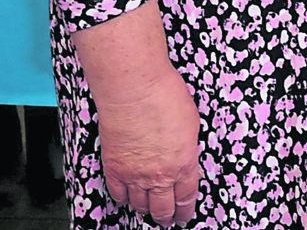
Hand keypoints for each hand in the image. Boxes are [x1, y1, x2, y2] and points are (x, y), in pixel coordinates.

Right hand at [93, 65, 200, 224]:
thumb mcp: (192, 124)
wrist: (134, 90)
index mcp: (184, 163)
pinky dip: (122, 199)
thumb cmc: (165, 97)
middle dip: (166, 217)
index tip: (185, 215)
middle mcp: (160, 174)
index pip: (186, 196)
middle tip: (168, 221)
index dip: (186, 210)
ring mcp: (135, 174)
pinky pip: (117, 192)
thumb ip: (187, 146)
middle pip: (162, 207)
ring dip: (145, 210)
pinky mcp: (114, 168)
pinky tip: (125, 200)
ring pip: (139, 203)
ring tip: (148, 213)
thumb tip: (184, 155)